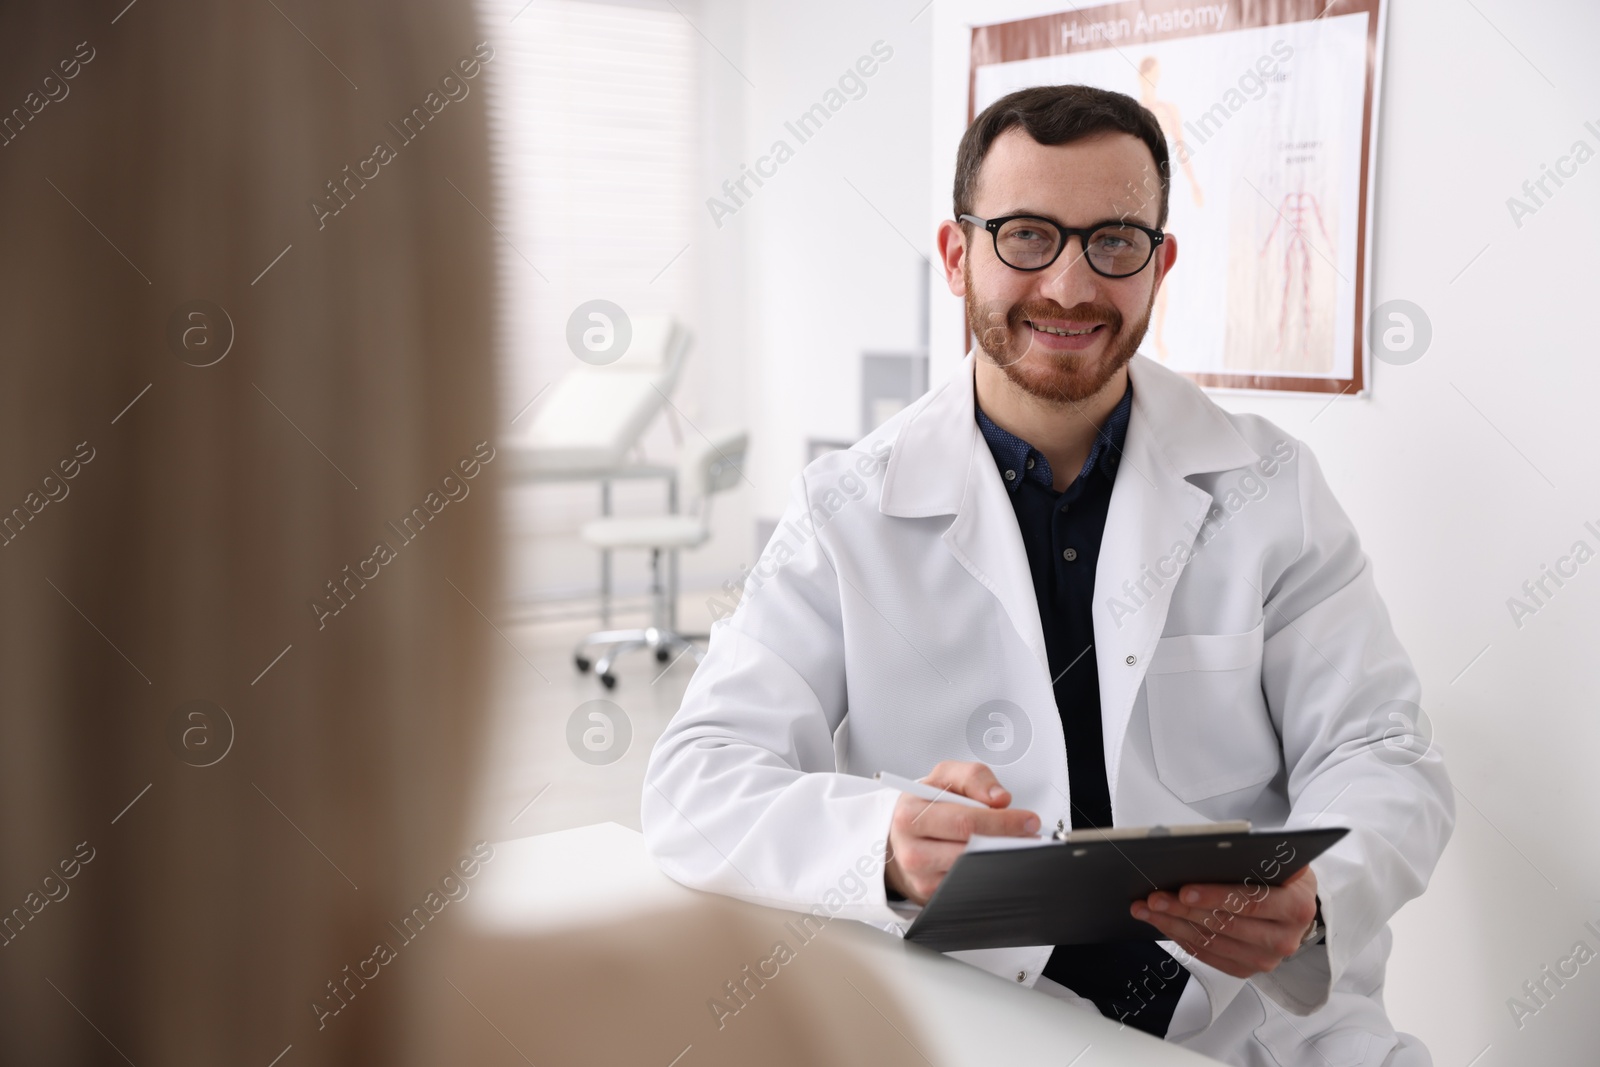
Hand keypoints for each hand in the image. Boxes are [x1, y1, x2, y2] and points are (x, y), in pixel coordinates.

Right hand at [883, 760, 1039, 904]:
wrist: (899, 837)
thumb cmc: (923, 807)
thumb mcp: (942, 778)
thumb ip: (972, 776)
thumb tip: (999, 797)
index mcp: (910, 816)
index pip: (964, 821)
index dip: (1002, 822)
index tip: (1027, 819)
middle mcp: (911, 850)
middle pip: (971, 850)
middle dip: (1008, 841)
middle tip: (1030, 834)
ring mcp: (921, 878)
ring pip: (973, 871)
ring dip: (1001, 858)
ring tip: (1016, 844)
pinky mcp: (932, 897)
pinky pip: (970, 886)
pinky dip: (989, 872)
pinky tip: (995, 859)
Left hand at [1129, 866, 1318, 978]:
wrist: (1297, 905)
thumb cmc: (1283, 877)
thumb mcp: (1278, 860)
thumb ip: (1250, 858)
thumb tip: (1205, 852)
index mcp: (1296, 906)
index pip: (1250, 902)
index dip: (1214, 897)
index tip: (1184, 890)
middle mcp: (1284, 938)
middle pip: (1225, 925)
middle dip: (1183, 910)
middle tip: (1154, 898)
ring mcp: (1266, 958)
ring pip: (1211, 942)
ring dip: (1174, 925)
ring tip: (1148, 910)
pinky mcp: (1248, 969)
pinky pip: (1208, 956)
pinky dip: (1182, 938)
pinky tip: (1163, 924)